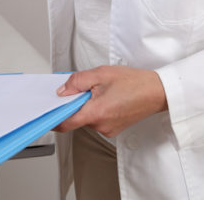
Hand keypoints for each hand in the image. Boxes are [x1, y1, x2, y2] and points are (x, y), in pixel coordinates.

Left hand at [53, 66, 167, 137]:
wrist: (158, 92)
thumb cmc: (134, 83)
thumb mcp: (101, 74)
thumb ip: (77, 82)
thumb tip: (62, 91)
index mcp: (96, 113)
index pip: (65, 123)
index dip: (53, 117)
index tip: (46, 110)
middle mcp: (101, 126)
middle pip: (75, 117)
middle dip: (74, 103)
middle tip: (81, 87)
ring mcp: (108, 129)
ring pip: (86, 118)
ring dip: (86, 105)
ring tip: (100, 91)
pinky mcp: (114, 129)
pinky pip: (97, 120)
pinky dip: (96, 109)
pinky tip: (106, 97)